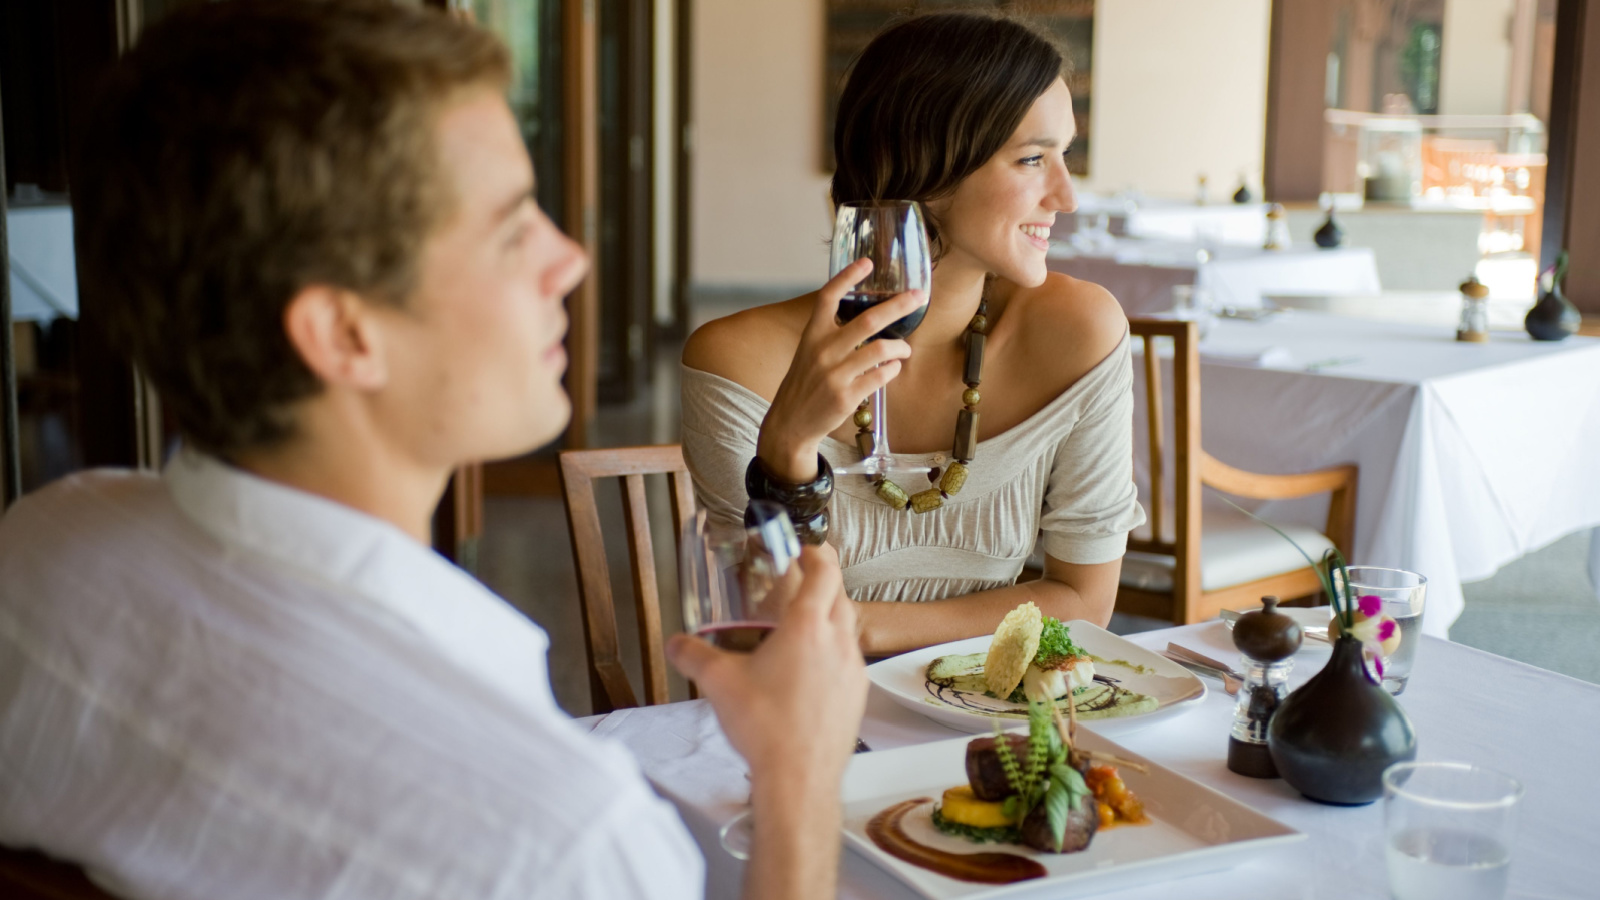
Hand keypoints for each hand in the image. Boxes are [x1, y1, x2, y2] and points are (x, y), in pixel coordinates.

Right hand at [667, 546, 867, 791]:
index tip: (805, 549)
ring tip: (801, 630)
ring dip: (830, 620)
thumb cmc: (766, 727)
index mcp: (808, 626)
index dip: (816, 553)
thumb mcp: (718, 683)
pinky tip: (809, 674)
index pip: (825, 570)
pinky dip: (833, 655)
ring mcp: (853, 671)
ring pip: (848, 629)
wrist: (799, 779)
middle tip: (801, 584)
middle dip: (823, 583)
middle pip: (841, 595)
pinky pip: (849, 662)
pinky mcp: (856, 698)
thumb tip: (676, 644)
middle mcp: (838, 643)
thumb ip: (693, 655)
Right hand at [757, 258, 926, 481]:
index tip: (868, 262)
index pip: (828, 296)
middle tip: (919, 296)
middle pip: (868, 320)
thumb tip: (867, 316)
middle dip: (899, 305)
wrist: (790, 422)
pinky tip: (893, 368)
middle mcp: (823, 350)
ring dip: (900, 347)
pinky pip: (881, 376)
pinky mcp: (846, 396)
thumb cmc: (805, 382)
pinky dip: (892, 369)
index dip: (848, 277)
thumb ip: (831, 333)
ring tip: (905, 349)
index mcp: (812, 334)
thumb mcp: (809, 351)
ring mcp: (835, 374)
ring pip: (881, 350)